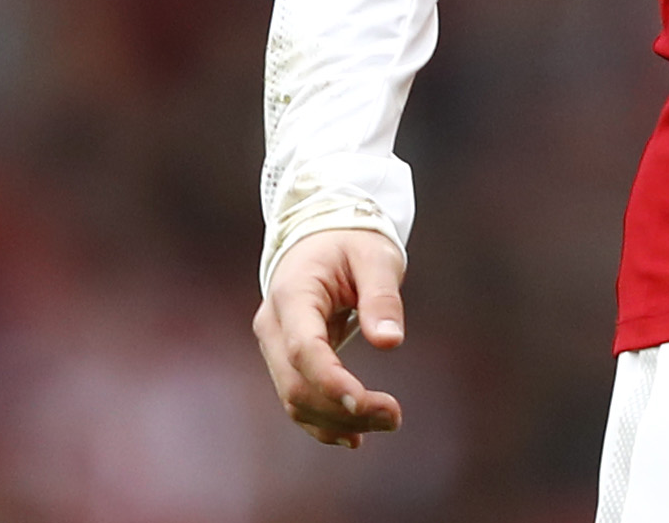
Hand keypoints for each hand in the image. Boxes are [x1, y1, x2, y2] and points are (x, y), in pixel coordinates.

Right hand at [253, 228, 406, 447]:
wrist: (322, 234)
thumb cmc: (352, 240)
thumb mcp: (375, 256)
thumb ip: (381, 297)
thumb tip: (389, 342)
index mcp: (292, 294)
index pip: (303, 350)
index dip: (332, 383)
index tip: (367, 404)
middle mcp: (273, 324)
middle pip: (296, 383)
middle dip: (343, 410)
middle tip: (395, 418)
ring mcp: (274, 344)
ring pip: (294, 398)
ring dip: (337, 421)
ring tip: (386, 423)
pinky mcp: (285, 358)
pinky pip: (298, 397)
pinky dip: (323, 420)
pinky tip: (355, 435)